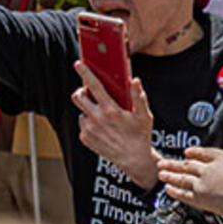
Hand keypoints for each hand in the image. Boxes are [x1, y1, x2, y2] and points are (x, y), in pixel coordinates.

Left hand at [71, 61, 156, 188]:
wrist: (134, 159)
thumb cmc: (140, 135)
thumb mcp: (144, 115)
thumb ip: (138, 97)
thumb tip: (135, 80)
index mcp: (110, 110)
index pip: (94, 86)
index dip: (85, 73)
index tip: (79, 63)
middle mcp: (96, 119)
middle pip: (78, 96)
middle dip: (82, 92)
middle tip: (91, 93)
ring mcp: (89, 129)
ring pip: (81, 110)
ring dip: (88, 109)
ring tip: (103, 115)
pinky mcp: (85, 138)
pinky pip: (83, 124)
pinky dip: (89, 122)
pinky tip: (102, 127)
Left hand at [158, 115, 222, 216]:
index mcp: (222, 158)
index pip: (204, 153)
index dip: (194, 152)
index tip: (187, 152)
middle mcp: (209, 170)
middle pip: (188, 165)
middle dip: (175, 164)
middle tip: (163, 163)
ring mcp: (203, 184)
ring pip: (182, 178)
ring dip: (170, 175)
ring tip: (161, 173)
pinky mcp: (201, 199)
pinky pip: (183, 194)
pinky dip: (174, 192)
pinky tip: (167, 190)